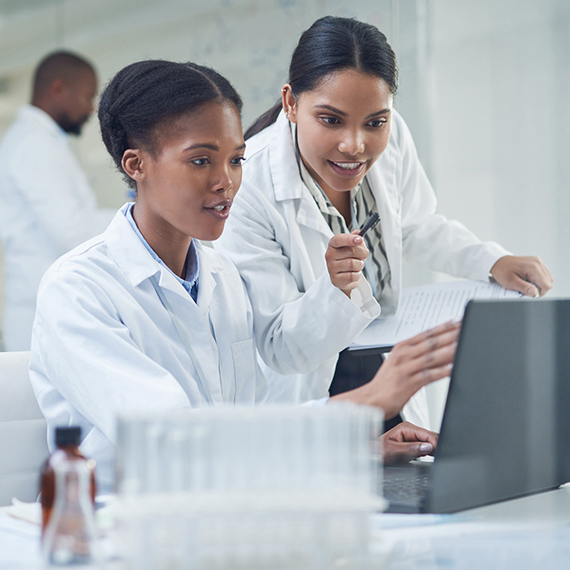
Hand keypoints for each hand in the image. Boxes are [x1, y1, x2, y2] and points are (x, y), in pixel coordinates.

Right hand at [325, 230, 368, 296]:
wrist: (344, 277)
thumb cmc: (349, 259)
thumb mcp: (353, 247)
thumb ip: (356, 239)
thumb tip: (357, 232)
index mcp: (333, 244)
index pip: (338, 239)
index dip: (349, 239)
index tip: (360, 239)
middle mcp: (329, 255)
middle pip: (351, 251)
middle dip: (362, 253)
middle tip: (362, 256)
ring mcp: (331, 268)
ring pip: (353, 264)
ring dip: (360, 265)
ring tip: (357, 266)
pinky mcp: (335, 279)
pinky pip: (352, 276)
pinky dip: (357, 275)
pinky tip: (353, 274)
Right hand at [331, 320, 459, 418]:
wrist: (369, 399)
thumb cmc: (385, 383)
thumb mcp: (398, 362)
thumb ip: (415, 354)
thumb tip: (436, 349)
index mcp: (402, 348)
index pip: (426, 334)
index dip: (443, 327)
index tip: (458, 322)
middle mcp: (403, 355)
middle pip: (431, 342)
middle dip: (450, 335)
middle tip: (465, 329)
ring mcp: (405, 369)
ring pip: (431, 357)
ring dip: (449, 350)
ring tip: (464, 344)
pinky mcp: (408, 383)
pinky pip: (428, 376)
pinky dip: (442, 371)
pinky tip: (453, 368)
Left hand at [381, 421, 438, 464]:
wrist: (372, 455)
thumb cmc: (378, 451)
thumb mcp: (393, 451)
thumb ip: (410, 448)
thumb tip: (427, 447)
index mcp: (406, 428)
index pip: (428, 434)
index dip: (435, 444)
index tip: (437, 453)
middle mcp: (411, 430)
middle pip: (431, 437)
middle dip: (435, 447)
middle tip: (434, 458)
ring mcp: (414, 437)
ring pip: (430, 443)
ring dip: (432, 451)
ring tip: (427, 458)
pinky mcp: (415, 444)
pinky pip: (426, 448)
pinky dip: (429, 453)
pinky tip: (423, 457)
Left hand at [490, 255, 552, 296]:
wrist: (498, 262)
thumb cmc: (502, 271)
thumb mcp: (511, 282)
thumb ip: (524, 288)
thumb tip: (534, 293)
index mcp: (533, 267)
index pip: (546, 285)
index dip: (539, 292)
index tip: (528, 292)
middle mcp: (538, 263)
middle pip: (548, 282)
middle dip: (538, 288)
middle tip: (526, 287)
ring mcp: (538, 261)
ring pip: (547, 278)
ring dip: (539, 283)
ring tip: (526, 282)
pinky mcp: (537, 262)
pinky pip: (544, 274)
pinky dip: (538, 279)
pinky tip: (528, 279)